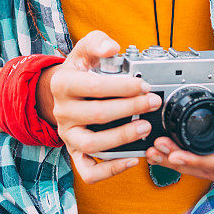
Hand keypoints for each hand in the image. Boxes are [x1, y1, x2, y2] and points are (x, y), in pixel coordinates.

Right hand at [46, 30, 162, 183]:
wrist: (61, 91)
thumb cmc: (78, 70)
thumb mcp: (84, 49)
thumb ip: (97, 42)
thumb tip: (112, 48)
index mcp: (63, 84)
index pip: (93, 87)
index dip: (122, 87)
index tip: (143, 84)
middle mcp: (62, 112)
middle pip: (97, 115)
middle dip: (130, 108)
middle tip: (152, 102)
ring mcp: (68, 135)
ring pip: (92, 145)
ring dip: (122, 137)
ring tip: (145, 127)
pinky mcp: (75, 152)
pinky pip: (89, 171)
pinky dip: (111, 170)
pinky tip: (132, 159)